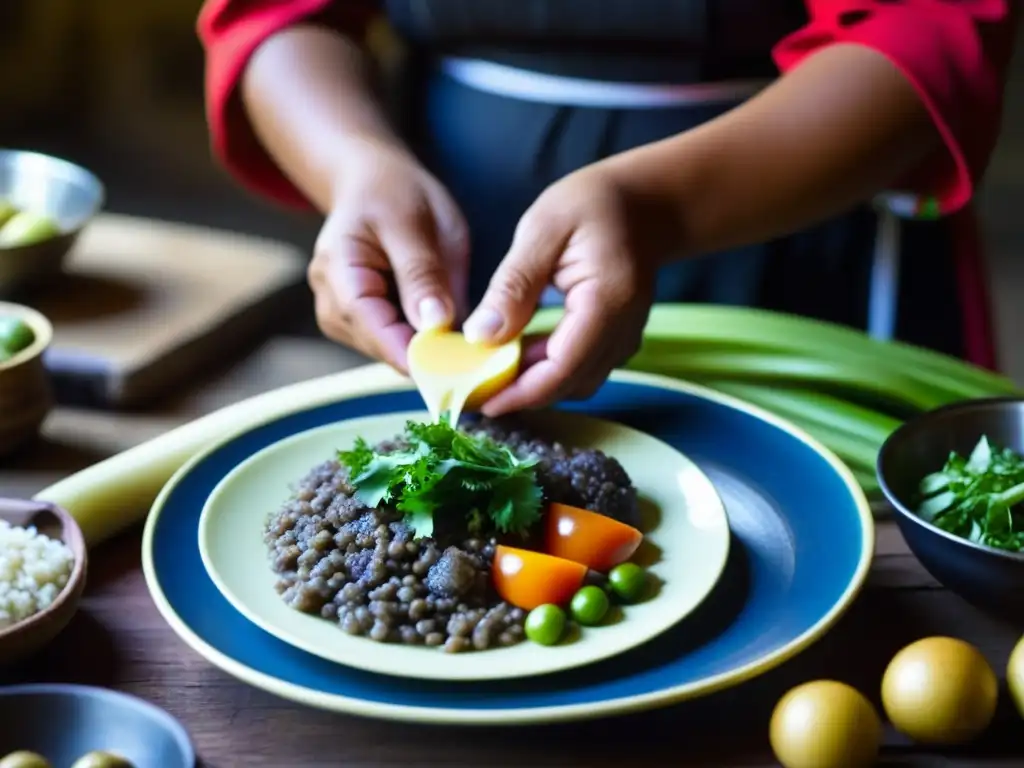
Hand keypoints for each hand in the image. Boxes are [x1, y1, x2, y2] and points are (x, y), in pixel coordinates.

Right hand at [308, 137, 468, 370]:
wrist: (373, 183)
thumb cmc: (395, 193)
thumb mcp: (417, 223)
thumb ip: (424, 274)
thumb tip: (435, 326)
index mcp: (338, 272)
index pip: (376, 330)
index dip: (420, 356)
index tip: (467, 370)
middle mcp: (332, 305)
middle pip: (384, 349)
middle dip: (432, 357)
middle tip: (485, 356)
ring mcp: (344, 318)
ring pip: (394, 352)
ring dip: (431, 352)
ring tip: (472, 340)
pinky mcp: (363, 325)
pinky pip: (398, 343)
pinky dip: (427, 342)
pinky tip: (453, 331)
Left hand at [463, 164, 657, 415]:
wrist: (645, 204)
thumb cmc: (593, 204)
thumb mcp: (542, 230)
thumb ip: (514, 285)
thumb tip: (480, 336)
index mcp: (607, 302)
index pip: (562, 366)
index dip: (520, 392)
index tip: (480, 401)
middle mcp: (623, 330)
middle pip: (568, 383)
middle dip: (519, 395)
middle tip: (471, 393)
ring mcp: (624, 339)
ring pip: (575, 382)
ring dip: (532, 386)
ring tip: (486, 375)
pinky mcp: (616, 341)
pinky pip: (581, 369)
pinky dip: (546, 371)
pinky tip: (514, 356)